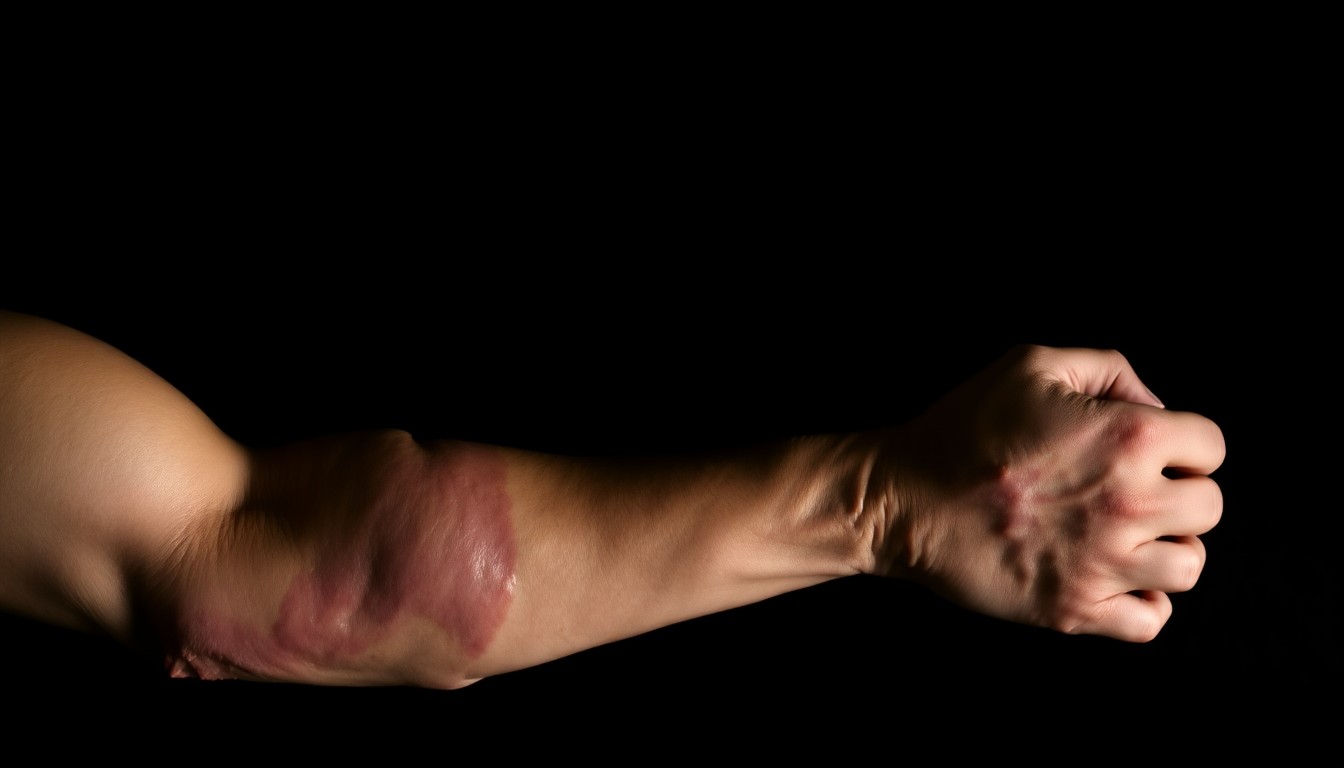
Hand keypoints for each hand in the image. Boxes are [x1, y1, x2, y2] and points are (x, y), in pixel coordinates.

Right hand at [877, 345, 1224, 640]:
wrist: (902, 501)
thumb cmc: (963, 430)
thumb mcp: (1032, 365)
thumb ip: (1109, 370)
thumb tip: (1156, 408)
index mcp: (1128, 437)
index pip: (1211, 446)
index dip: (1182, 443)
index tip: (1150, 450)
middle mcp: (1129, 503)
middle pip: (1208, 507)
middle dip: (1178, 493)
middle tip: (1133, 492)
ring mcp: (1104, 563)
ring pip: (1190, 566)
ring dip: (1167, 548)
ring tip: (1129, 537)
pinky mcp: (1075, 609)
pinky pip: (1151, 621)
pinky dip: (1143, 603)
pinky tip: (1115, 578)